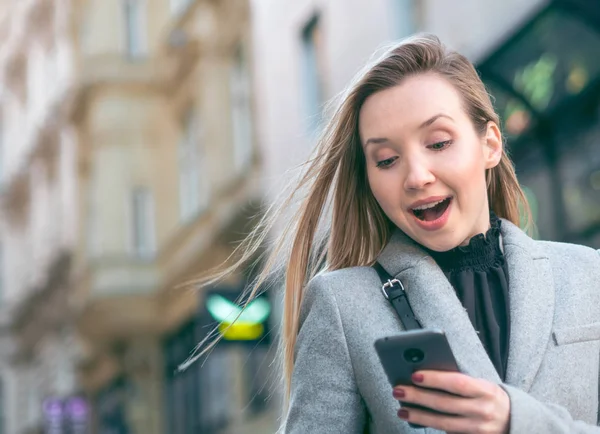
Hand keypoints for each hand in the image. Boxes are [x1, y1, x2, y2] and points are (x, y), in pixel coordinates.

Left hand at [392, 370, 509, 433]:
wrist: (515, 420)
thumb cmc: (489, 396)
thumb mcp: (481, 384)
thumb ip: (459, 380)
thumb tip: (425, 376)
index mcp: (486, 390)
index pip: (457, 383)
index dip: (435, 379)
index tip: (414, 375)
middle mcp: (483, 410)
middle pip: (445, 404)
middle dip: (418, 397)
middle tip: (398, 390)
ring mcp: (479, 429)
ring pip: (444, 423)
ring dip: (419, 416)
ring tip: (402, 409)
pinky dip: (432, 427)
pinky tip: (417, 421)